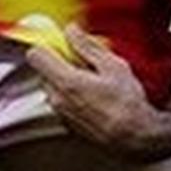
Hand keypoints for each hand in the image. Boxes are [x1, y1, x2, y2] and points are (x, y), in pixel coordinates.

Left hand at [26, 24, 167, 158]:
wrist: (135, 138)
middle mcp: (58, 100)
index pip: (36, 56)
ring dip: (65, 79)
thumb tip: (72, 31)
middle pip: (44, 70)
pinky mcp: (67, 125)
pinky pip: (61, 102)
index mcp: (66, 82)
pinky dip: (71, 95)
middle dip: (59, 62)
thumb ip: (87, 46)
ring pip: (52, 86)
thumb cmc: (128, 105)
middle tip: (82, 60)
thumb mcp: (113, 66)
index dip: (46, 45)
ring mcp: (61, 114)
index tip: (57, 41)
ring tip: (91, 79)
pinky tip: (93, 95)